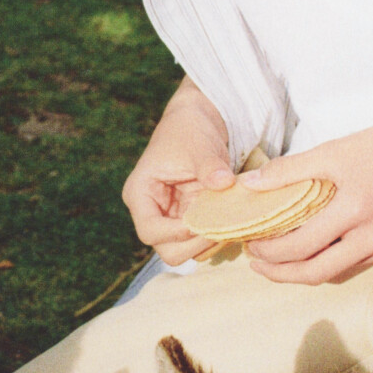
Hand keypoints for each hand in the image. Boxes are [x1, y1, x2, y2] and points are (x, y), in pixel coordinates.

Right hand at [122, 80, 234, 265]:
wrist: (197, 122)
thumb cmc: (190, 130)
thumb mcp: (199, 145)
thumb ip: (210, 165)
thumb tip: (224, 182)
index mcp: (140, 193)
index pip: (150, 231)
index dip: (176, 234)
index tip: (204, 222)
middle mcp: (151, 211)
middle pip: (167, 250)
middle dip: (195, 244)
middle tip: (222, 228)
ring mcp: (169, 218)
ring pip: (185, 251)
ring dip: (208, 244)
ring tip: (230, 224)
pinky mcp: (187, 219)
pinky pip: (198, 241)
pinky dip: (215, 238)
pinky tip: (231, 222)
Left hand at [241, 117, 372, 283]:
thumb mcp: (334, 150)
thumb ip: (289, 170)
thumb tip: (248, 185)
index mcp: (355, 208)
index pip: (299, 246)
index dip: (269, 252)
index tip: (251, 244)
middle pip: (318, 272)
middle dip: (282, 273)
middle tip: (259, 264)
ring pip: (342, 270)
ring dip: (309, 267)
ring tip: (285, 258)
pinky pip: (367, 262)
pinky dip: (342, 257)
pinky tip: (326, 246)